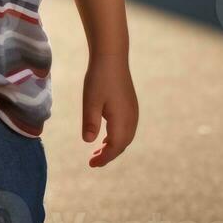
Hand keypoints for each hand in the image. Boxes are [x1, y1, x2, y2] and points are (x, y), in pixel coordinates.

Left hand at [82, 52, 137, 167]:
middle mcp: (131, 118)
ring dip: (114, 146)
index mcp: (122, 120)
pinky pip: (127, 128)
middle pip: (122, 144)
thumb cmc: (99, 78)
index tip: (91, 164)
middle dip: (109, 155)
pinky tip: (107, 136)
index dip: (104, 158)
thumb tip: (89, 142)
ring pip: (126, 137)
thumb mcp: (90, 101)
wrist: (112, 57)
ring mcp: (133, 111)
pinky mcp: (131, 105)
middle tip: (93, 161)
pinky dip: (118, 137)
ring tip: (99, 151)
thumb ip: (90, 122)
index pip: (115, 147)